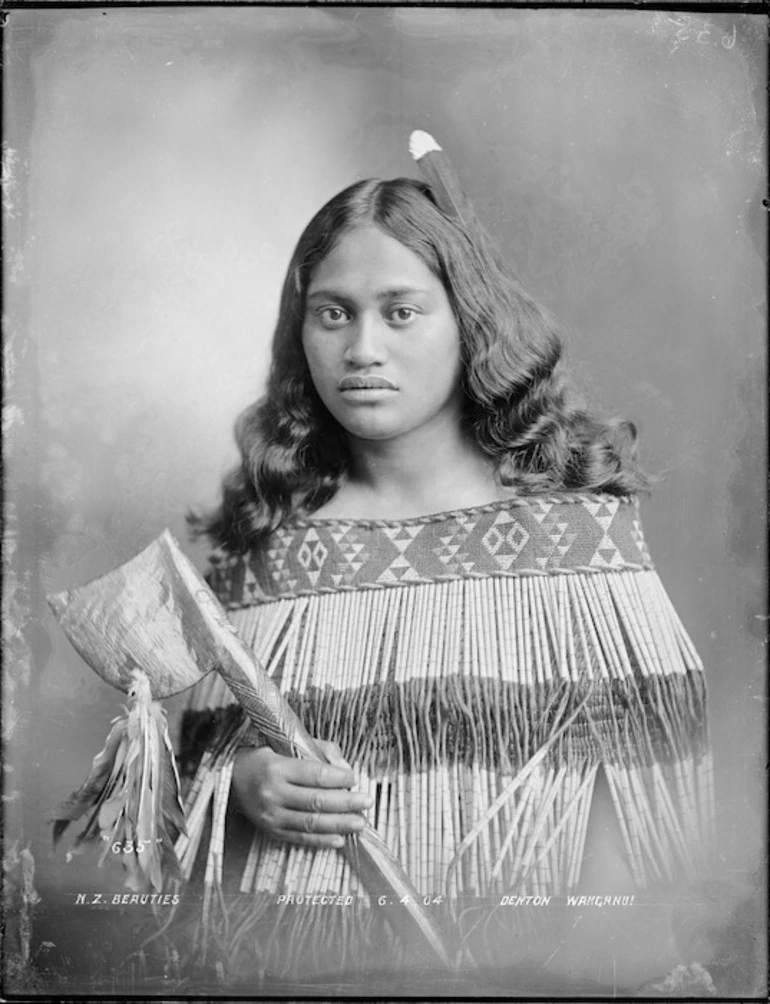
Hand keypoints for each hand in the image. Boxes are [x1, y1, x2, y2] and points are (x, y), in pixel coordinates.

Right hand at [231, 739, 373, 848]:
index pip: (315, 775)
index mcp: (277, 767)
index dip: (339, 777)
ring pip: (310, 823)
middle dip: (346, 803)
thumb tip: (345, 768)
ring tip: (360, 823)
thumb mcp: (289, 745)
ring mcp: (270, 815)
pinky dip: (321, 841)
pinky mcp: (270, 831)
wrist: (232, 778)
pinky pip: (299, 838)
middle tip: (367, 802)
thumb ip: (320, 751)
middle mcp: (272, 793)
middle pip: (316, 801)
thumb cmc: (267, 756)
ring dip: (339, 824)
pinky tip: (340, 839)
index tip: (355, 777)